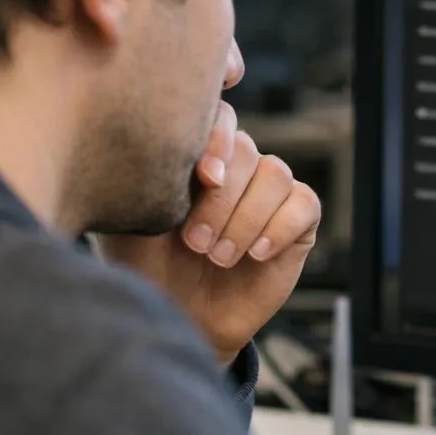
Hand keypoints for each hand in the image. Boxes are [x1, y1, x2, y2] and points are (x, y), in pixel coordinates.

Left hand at [97, 103, 320, 363]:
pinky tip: (255, 253)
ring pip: (276, 174)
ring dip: (246, 218)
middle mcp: (236, 168)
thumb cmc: (146, 268)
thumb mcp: (130, 218)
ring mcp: (267, 194)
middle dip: (220, 200)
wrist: (178, 318)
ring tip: (219, 257)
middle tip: (194, 242)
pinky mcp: (297, 224)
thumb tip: (155, 141)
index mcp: (195, 155)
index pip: (218, 116)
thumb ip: (144, 177)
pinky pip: (304, 204)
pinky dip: (280, 227)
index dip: (217, 138)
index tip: (204, 176)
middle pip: (246, 150)